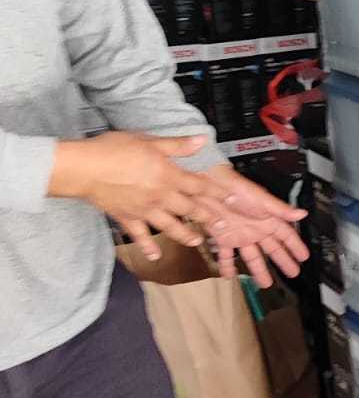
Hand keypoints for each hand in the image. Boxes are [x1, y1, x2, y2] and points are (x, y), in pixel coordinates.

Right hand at [49, 132, 209, 258]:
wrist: (84, 169)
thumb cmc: (114, 150)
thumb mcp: (149, 141)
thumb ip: (177, 145)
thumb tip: (201, 141)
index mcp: (168, 176)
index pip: (199, 186)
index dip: (218, 193)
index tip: (234, 200)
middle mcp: (160, 197)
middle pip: (190, 209)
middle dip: (208, 218)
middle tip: (223, 227)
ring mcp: (144, 210)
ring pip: (170, 226)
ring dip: (185, 235)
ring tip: (197, 241)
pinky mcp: (127, 219)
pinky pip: (140, 236)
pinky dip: (147, 247)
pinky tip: (154, 256)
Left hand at [193, 164, 307, 288]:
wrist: (208, 184)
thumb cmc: (234, 186)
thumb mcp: (260, 198)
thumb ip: (280, 209)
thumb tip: (302, 214)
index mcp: (267, 218)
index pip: (286, 235)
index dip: (295, 246)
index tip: (304, 257)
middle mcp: (255, 228)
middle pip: (272, 249)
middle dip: (283, 261)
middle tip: (293, 273)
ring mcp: (240, 234)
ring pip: (252, 256)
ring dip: (259, 270)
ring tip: (266, 284)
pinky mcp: (222, 237)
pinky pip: (226, 255)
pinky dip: (227, 266)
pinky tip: (230, 277)